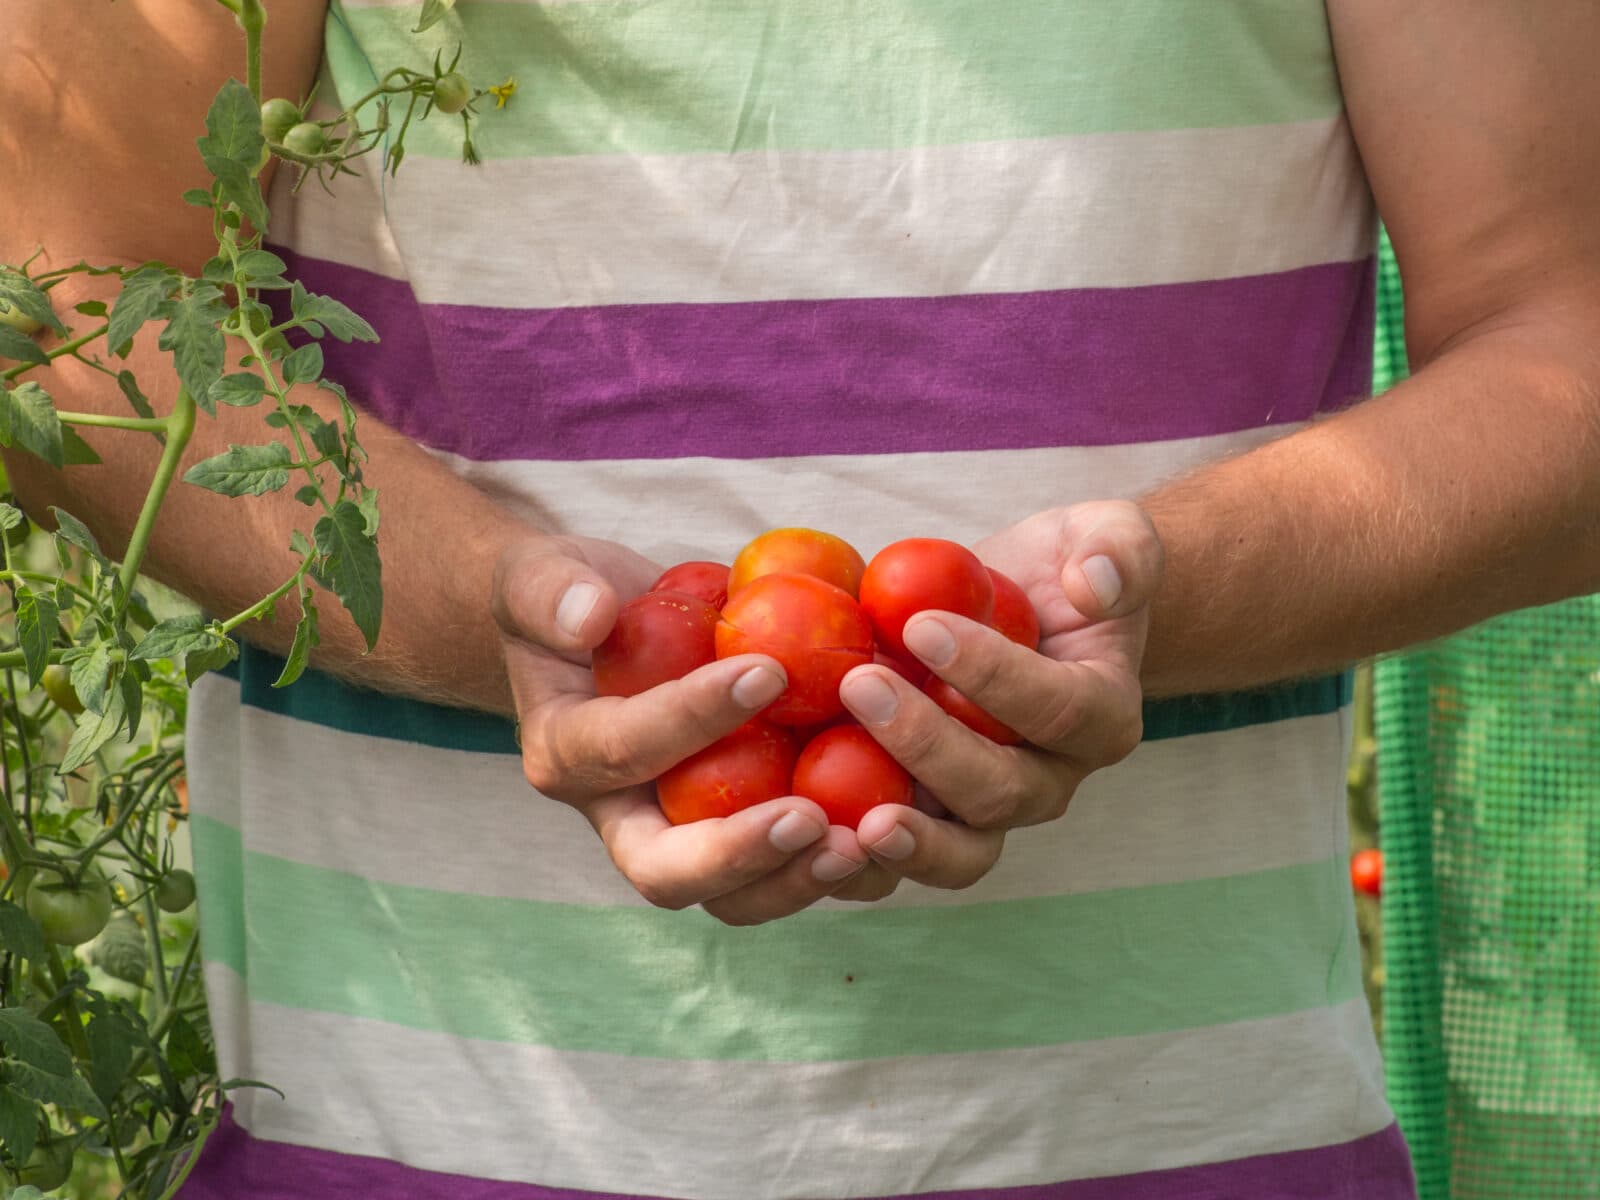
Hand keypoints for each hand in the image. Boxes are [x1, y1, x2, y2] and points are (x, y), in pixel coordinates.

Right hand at [493, 535, 870, 924]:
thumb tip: (589, 613)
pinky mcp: (743, 836)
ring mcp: (685, 838)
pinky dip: (841, 860)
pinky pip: (789, 871)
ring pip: (737, 897)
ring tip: (867, 841)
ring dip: (800, 879)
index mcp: (566, 756)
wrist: (605, 634)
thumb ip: (550, 592)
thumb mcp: (539, 577)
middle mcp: (621, 817)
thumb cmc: (572, 598)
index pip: (622, 750)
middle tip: (811, 818)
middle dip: (740, 854)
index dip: (689, 719)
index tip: (765, 671)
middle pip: (668, 872)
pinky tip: (900, 822)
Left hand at [832, 501, 1162, 899]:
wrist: (1028, 611)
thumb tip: (1096, 584)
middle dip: (929, 746)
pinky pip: (902, 857)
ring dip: (905, 839)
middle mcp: (1052, 778)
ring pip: (961, 850)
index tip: (923, 625)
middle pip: (1002, 791)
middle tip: (861, 685)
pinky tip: (803, 835)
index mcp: (1102, 717)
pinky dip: (859, 863)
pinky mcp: (934, 818)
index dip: (992, 674)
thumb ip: (1120, 550)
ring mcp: (990, 809)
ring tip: (844, 820)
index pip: (1056, 708)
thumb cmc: (1065, 569)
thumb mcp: (1106, 535)